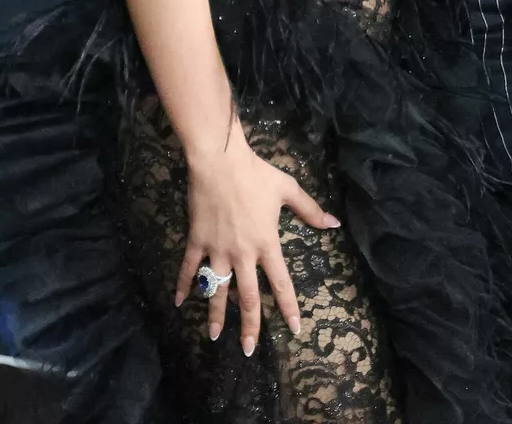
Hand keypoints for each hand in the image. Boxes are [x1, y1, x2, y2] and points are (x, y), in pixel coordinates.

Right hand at [174, 124, 340, 354]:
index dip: (288, 307)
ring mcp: (217, 250)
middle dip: (248, 325)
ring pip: (216, 290)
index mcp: (266, 243)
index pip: (280, 283)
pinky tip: (177, 302)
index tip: (294, 328)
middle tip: (247, 349)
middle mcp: (242, 254)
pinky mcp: (197, 241)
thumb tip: (334, 224)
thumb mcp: (287, 189)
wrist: (220, 161)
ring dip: (215, 314)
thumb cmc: (256, 174)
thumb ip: (310, 210)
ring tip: (214, 336)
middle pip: (247, 297)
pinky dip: (182, 285)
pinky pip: (188, 268)